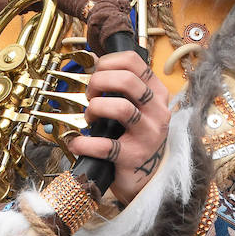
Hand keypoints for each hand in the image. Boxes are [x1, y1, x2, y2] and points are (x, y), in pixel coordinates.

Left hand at [65, 50, 169, 204]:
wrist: (147, 175)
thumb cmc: (135, 135)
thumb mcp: (136, 106)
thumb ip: (119, 85)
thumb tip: (93, 60)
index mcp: (157, 93)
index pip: (134, 61)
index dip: (107, 63)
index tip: (96, 73)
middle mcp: (157, 111)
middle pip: (126, 80)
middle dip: (99, 82)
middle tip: (90, 95)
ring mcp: (148, 134)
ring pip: (120, 107)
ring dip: (95, 108)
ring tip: (89, 117)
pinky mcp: (134, 156)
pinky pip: (105, 145)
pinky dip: (84, 143)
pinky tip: (76, 143)